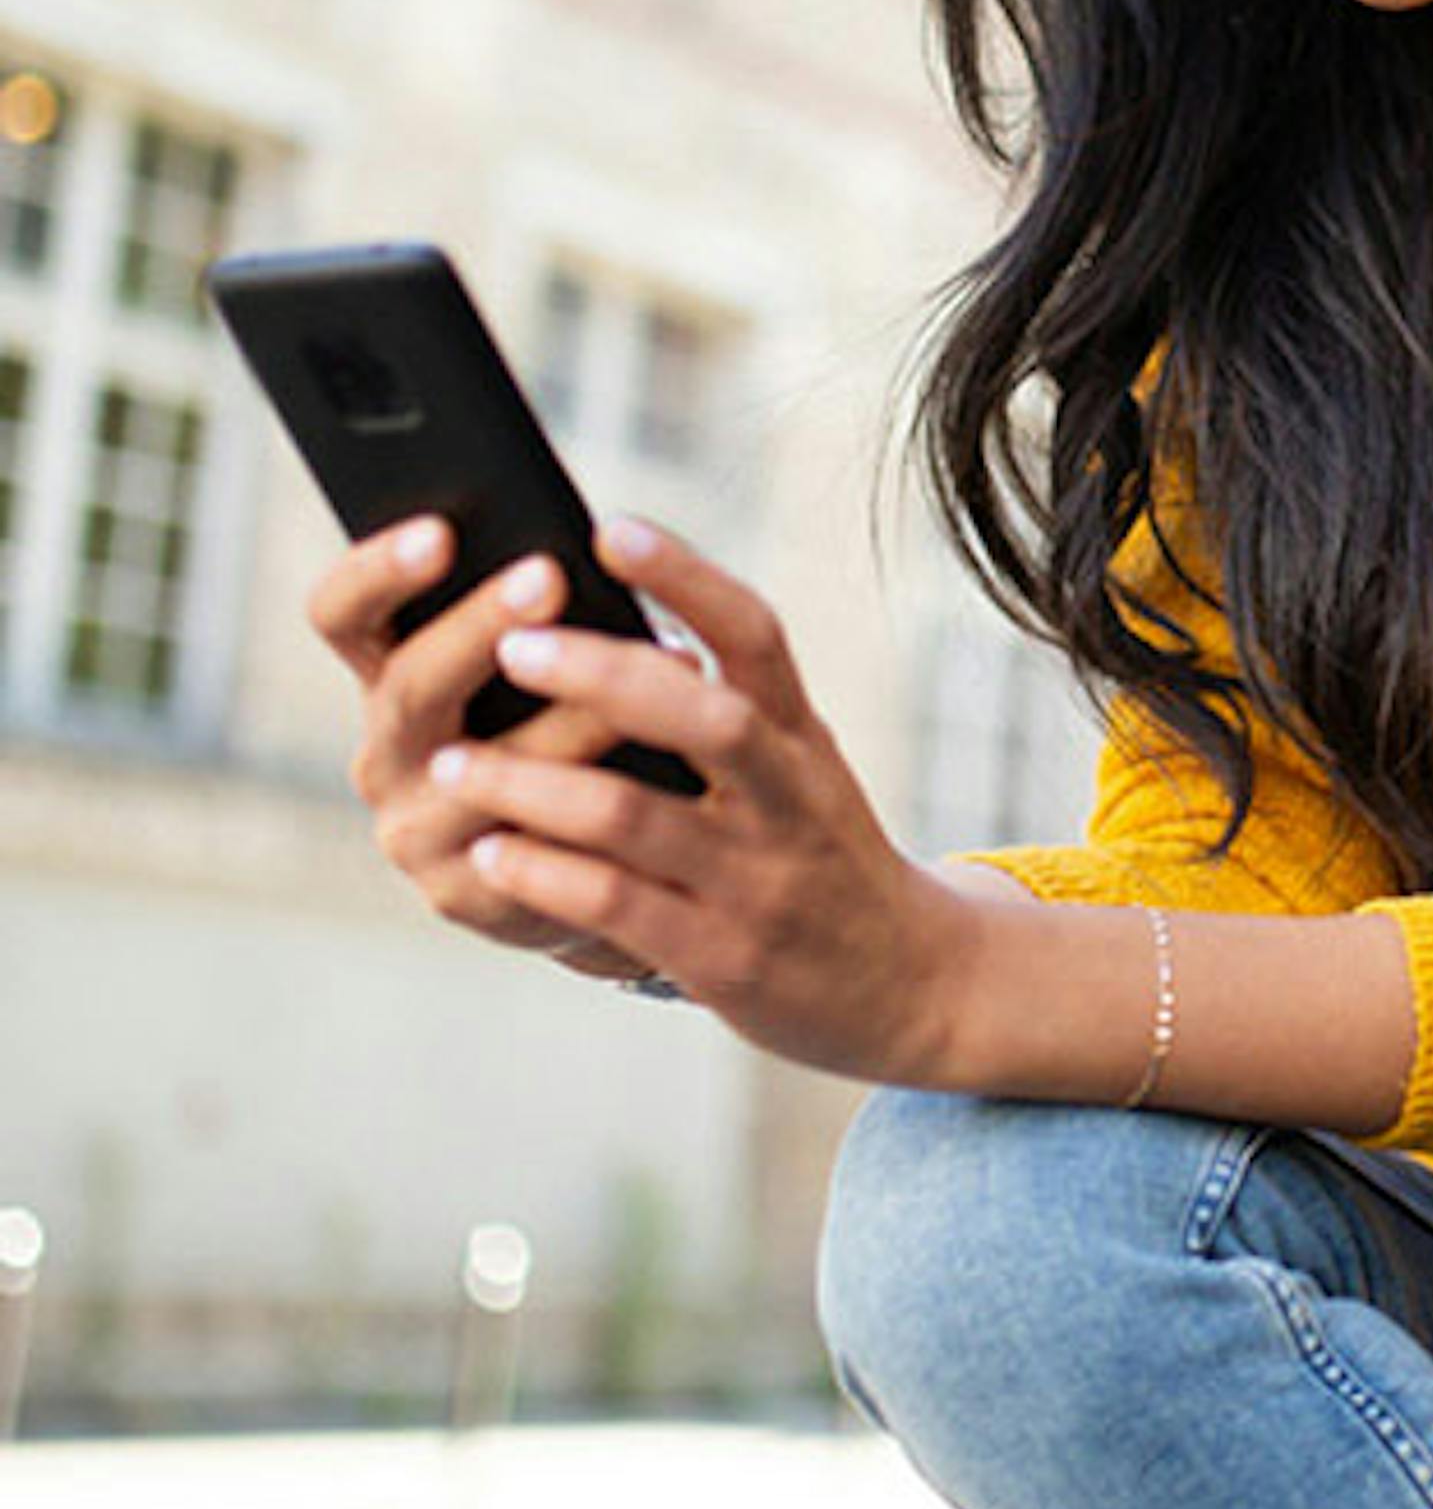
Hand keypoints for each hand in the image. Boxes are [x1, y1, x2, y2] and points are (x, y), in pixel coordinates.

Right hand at [309, 517, 667, 978]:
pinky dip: (597, 803)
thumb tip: (596, 540)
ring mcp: (416, 830)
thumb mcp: (549, 664)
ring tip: (658, 666)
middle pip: (410, 685)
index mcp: (392, 677)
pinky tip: (659, 773)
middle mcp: (387, 753)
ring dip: (571, 718)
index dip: (377, 571)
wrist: (599, 863)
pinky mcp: (467, 897)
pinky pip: (530, 850)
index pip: (344, 615)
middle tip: (550, 576)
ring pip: (484, 771)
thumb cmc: (578, 727)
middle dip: (481, 627)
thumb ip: (546, 615)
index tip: (441, 530)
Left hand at [422, 519, 973, 1083]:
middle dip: (599, 675)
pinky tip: (492, 853)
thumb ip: (733, 707)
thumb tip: (615, 627)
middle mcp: (787, 798)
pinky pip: (617, 907)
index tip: (608, 527)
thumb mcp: (805, 769)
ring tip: (448, 763)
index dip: (686, 575)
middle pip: (702, 716)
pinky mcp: (723, 958)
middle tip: (509, 646)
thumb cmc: (825, 855)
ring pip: (633, 817)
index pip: (756, 635)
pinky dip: (544, 875)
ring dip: (530, 783)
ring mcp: (756, 881)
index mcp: (804, 737)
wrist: (909, 981)